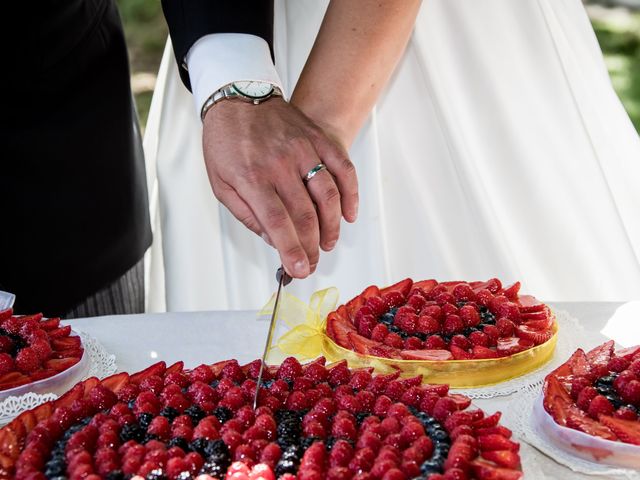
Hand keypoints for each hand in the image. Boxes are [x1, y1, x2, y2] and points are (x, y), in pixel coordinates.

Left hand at [202, 97, 357, 277]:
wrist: (237, 96)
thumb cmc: (226, 140)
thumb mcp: (221, 183)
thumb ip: (246, 214)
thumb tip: (271, 238)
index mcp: (252, 178)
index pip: (278, 223)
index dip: (291, 250)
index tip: (299, 268)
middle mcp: (280, 164)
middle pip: (305, 215)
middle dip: (311, 247)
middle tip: (312, 263)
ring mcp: (302, 150)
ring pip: (327, 195)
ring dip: (332, 226)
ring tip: (328, 243)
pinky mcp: (318, 139)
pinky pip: (342, 168)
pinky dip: (350, 194)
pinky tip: (349, 214)